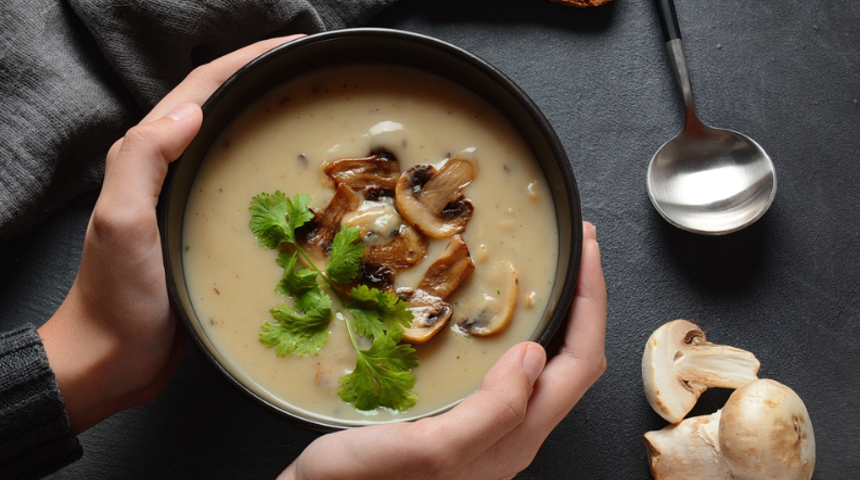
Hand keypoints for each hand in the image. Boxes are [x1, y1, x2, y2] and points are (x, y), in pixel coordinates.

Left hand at [38, 35, 303, 432]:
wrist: (110, 359)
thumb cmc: (114, 297)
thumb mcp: (121, 222)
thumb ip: (143, 160)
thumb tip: (192, 113)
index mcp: (147, 158)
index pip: (201, 90)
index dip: (245, 60)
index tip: (293, 47)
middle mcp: (170, 172)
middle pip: (222, 109)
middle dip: (264, 82)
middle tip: (314, 76)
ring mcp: (190, 202)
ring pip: (237, 149)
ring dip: (271, 125)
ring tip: (317, 121)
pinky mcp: (207, 233)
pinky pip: (246, 192)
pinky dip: (275, 178)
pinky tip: (306, 190)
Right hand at [280, 222, 606, 479]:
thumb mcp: (429, 450)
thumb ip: (491, 411)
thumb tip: (533, 353)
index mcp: (514, 436)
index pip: (579, 365)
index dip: (591, 305)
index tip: (587, 251)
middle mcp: (511, 433)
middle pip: (571, 363)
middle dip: (583, 302)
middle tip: (576, 251)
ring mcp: (487, 428)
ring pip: (543, 367)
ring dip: (555, 315)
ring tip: (546, 275)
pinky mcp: (460, 421)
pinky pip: (507, 371)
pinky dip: (515, 331)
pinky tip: (490, 317)